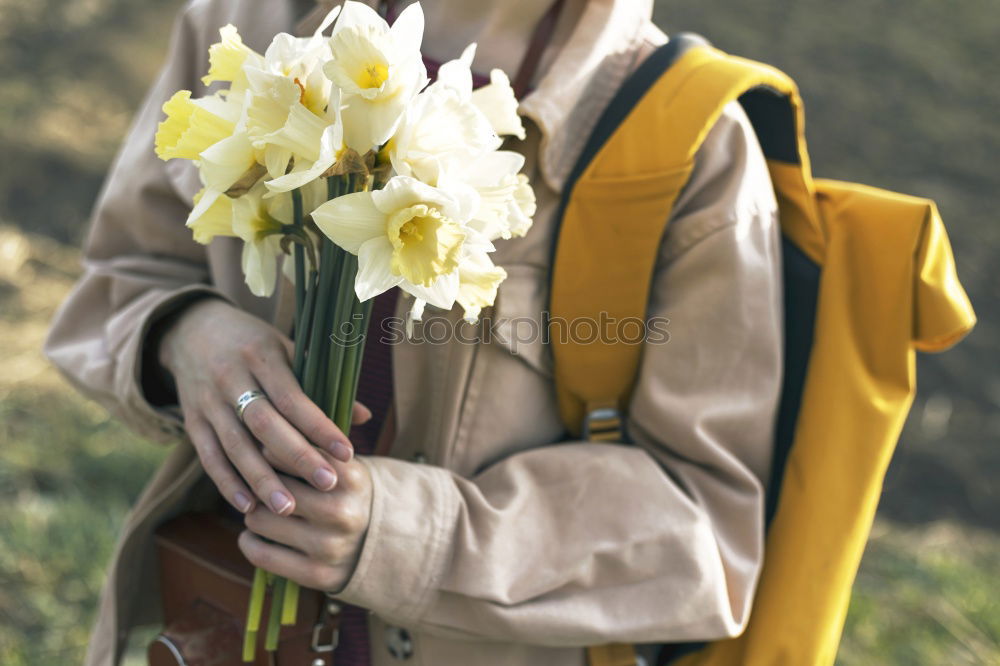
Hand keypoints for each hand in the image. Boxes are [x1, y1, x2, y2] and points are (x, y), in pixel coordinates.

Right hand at [157, 297, 371, 515]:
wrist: (192, 331)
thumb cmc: (252, 343)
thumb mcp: (285, 350)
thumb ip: (321, 383)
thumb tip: (363, 417)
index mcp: (261, 356)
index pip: (294, 398)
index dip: (320, 427)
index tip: (346, 453)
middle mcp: (231, 378)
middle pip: (265, 425)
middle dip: (297, 458)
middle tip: (326, 484)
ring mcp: (208, 402)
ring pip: (235, 446)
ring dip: (261, 480)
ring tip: (287, 510)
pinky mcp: (192, 421)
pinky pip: (208, 456)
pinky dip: (227, 483)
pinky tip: (248, 506)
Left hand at [238, 450, 372, 591]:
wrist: (383, 545)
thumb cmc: (347, 495)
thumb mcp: (343, 466)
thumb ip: (310, 448)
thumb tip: (260, 435)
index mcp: (351, 478)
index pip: (294, 454)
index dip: (271, 452)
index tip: (264, 454)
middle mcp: (342, 511)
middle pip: (271, 486)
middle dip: (260, 484)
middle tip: (259, 486)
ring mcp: (330, 546)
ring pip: (259, 519)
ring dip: (253, 513)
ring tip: (260, 510)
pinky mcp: (317, 575)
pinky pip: (261, 555)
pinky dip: (249, 542)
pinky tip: (253, 535)